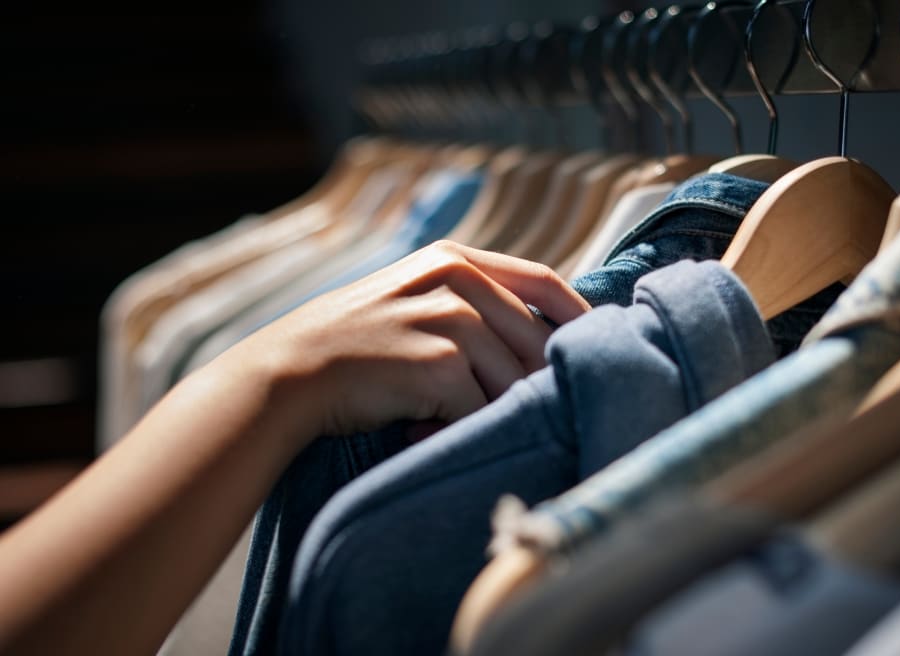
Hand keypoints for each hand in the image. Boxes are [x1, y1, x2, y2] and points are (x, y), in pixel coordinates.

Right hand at [227, 240, 590, 442]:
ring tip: (437, 418)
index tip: (592, 348)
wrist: (290, 372)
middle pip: (536, 340)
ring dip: (485, 411)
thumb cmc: (355, 343)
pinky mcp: (440, 364)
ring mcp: (451, 319)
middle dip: (530, 384)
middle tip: (500, 410)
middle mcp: (458, 280)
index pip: (544, 282)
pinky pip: (480, 411)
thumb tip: (541, 337)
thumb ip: (471, 302)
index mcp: (456, 259)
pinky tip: (417, 429)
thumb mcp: (414, 298)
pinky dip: (456, 430)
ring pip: (512, 381)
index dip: (577, 317)